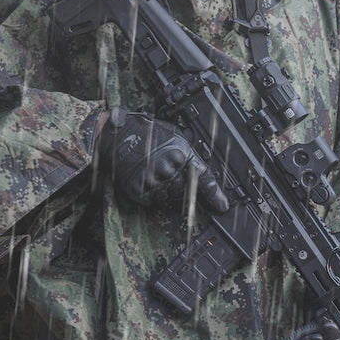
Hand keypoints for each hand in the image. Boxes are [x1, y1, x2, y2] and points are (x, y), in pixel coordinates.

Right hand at [96, 107, 229, 213]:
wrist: (116, 136)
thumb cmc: (146, 133)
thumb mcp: (175, 137)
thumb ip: (188, 154)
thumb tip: (201, 171)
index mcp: (181, 155)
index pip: (204, 179)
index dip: (215, 195)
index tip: (222, 206)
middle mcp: (169, 169)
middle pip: (184, 190)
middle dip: (179, 184)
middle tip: (166, 170)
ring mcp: (153, 181)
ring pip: (168, 196)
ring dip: (164, 188)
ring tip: (153, 171)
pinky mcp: (139, 189)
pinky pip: (152, 199)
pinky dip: (151, 192)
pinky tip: (145, 177)